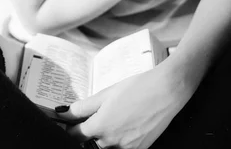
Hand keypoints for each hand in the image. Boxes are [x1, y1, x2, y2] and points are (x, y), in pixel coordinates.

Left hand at [55, 66, 183, 148]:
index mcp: (101, 126)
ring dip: (100, 140)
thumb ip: (84, 106)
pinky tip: (121, 128)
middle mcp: (112, 142)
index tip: (65, 123)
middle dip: (84, 135)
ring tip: (107, 123)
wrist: (167, 91)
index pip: (75, 135)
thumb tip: (63, 112)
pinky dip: (115, 143)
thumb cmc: (138, 87)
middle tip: (85, 122)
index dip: (68, 128)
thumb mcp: (107, 93)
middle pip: (89, 145)